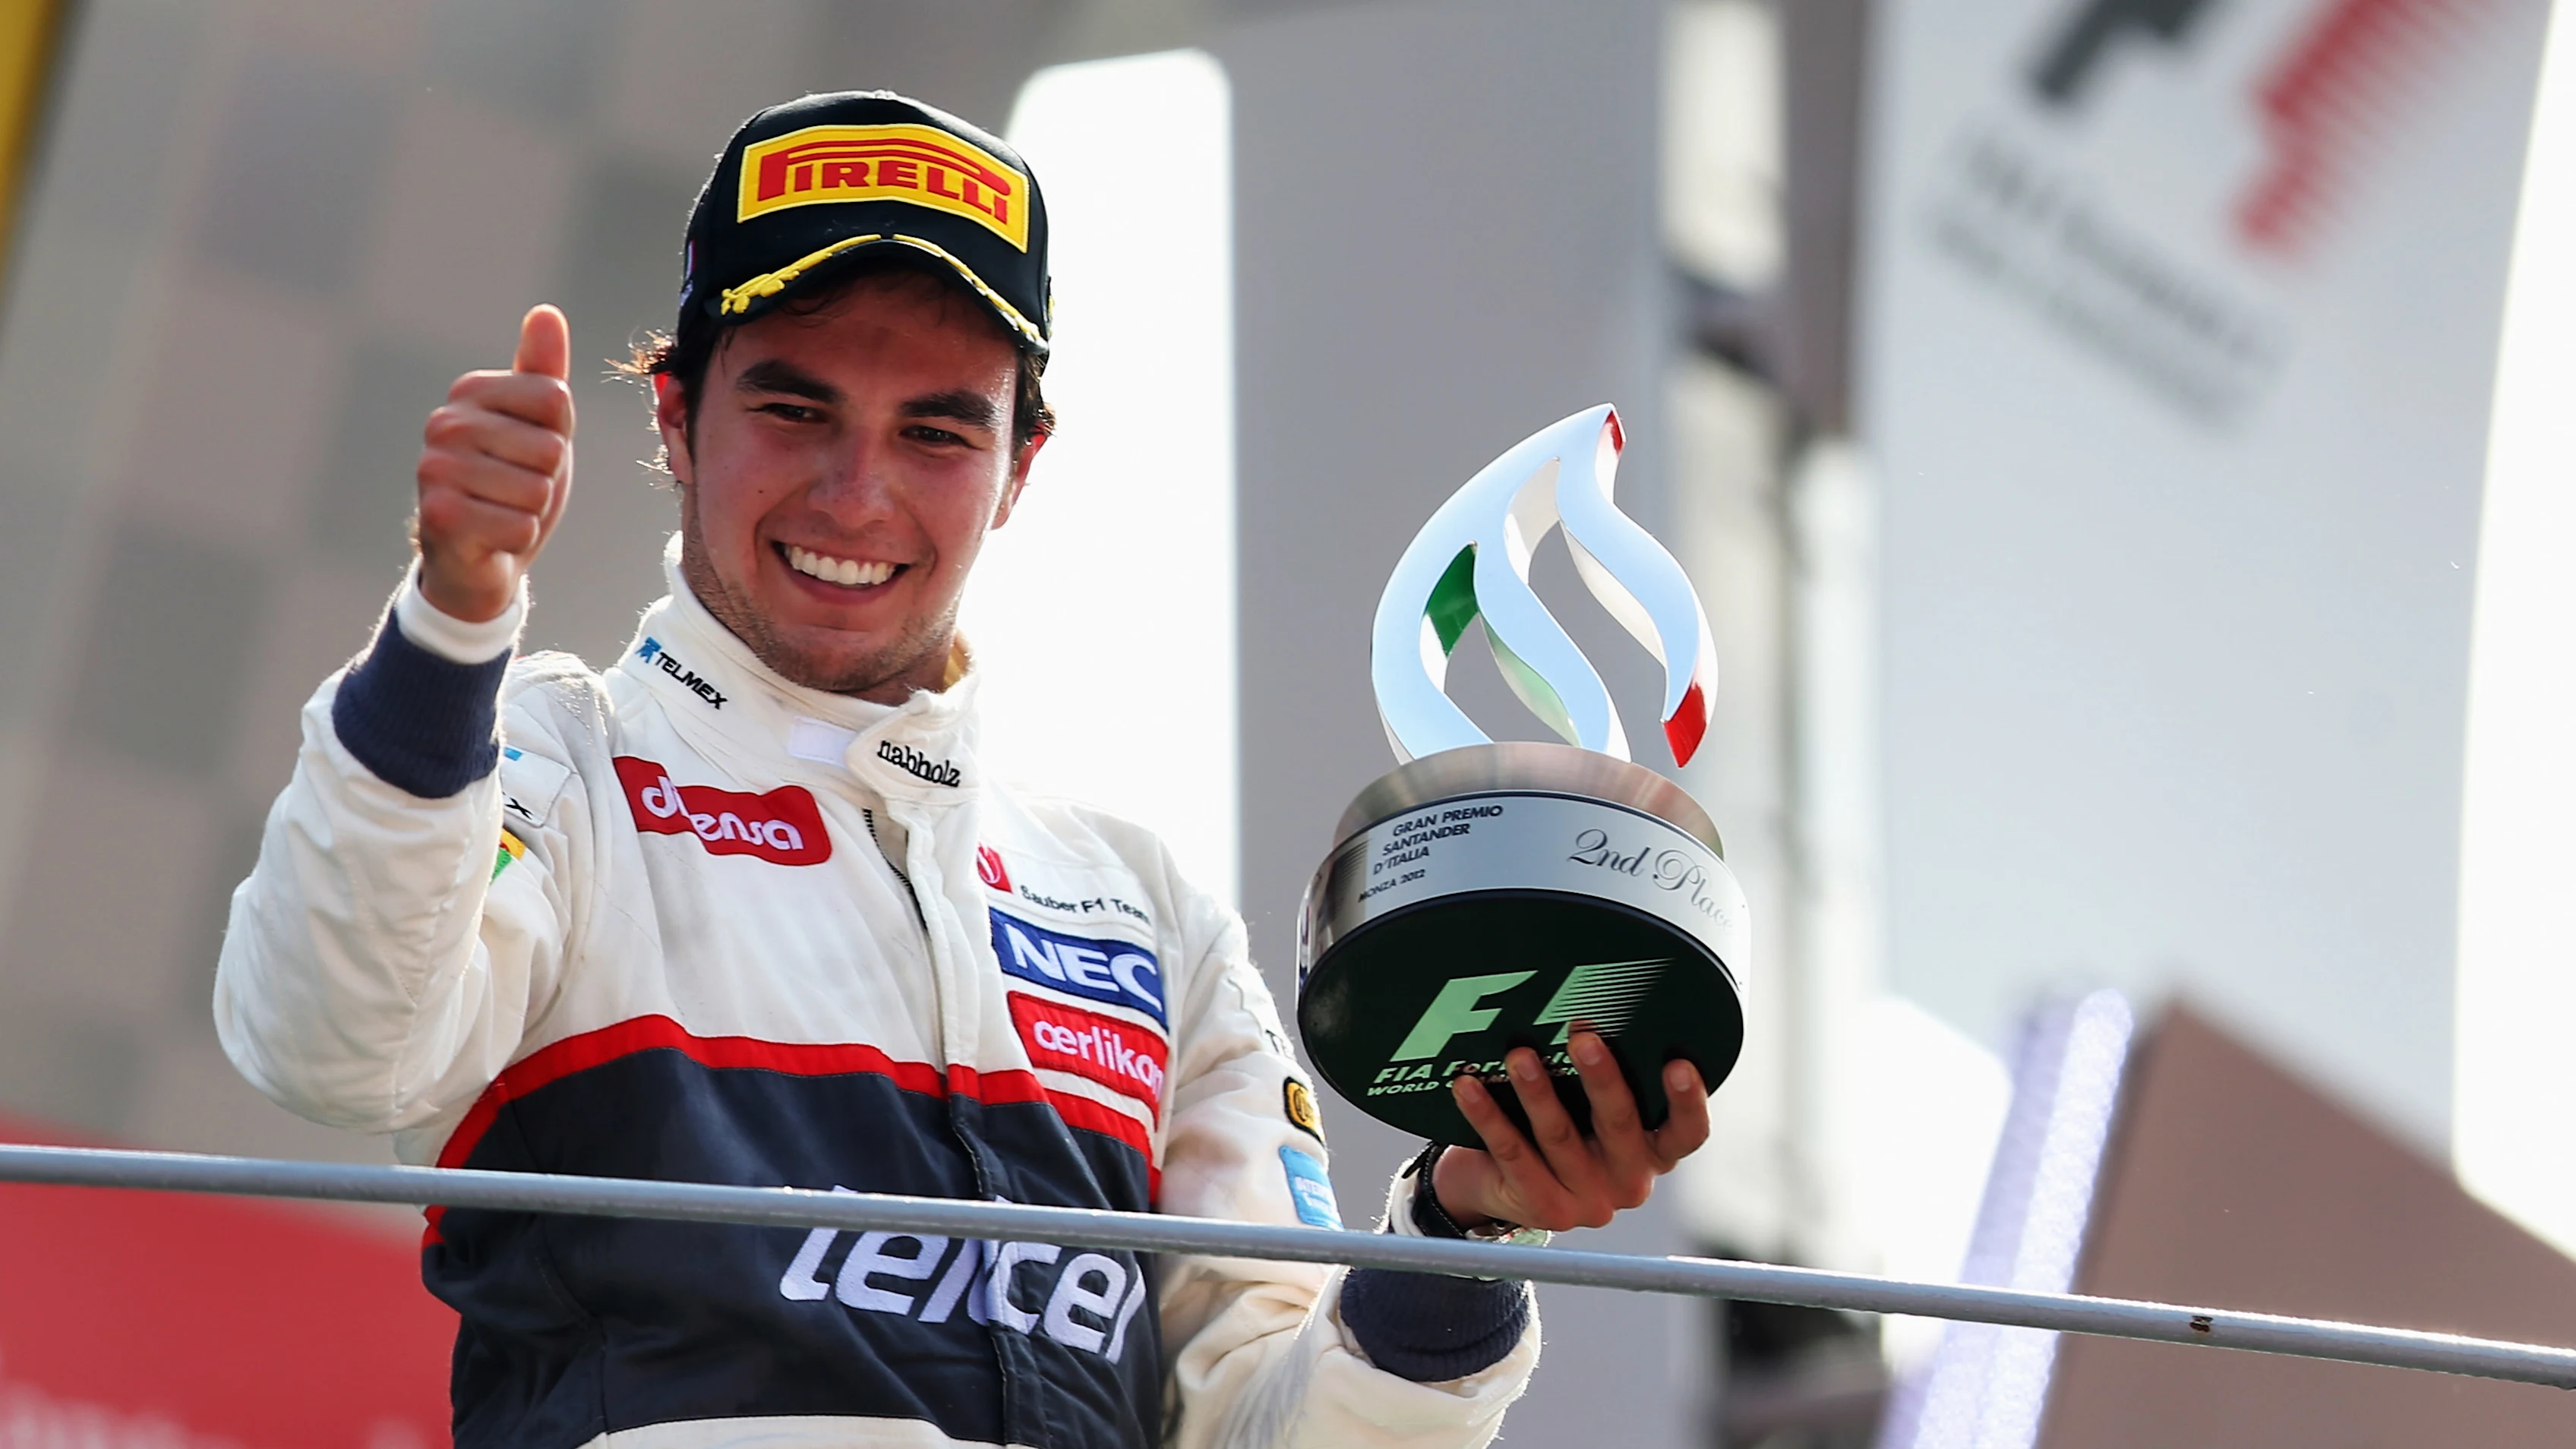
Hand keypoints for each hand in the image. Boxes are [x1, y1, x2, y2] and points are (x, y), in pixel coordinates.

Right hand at [416, 305, 575, 621]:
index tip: (529, 451)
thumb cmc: (513, 482)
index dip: (558, 437)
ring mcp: (436, 467)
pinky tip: (492, 536)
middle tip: (514, 489)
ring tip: (501, 510)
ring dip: (532, 511)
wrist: (478, 557)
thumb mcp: (539, 425)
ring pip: (537, 490)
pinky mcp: (439, 514)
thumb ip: (543, 373)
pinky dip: (519, 538)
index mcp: (471, 392)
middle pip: (551, 448)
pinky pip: (522, 526)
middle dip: (545, 479)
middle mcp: (445, 422)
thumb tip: (547, 313)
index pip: (556, 400)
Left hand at [1432, 1030, 1708, 1231]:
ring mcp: (1587, 1200)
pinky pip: (1512, 1152)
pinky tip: (1470, 1086)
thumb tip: (1588, 1009)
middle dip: (1602, 1079)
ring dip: (1538, 1092)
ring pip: (1560, 1137)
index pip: (1686, 1133)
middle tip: (1584, 1037)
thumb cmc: (1561, 1130)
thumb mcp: (1592, 1112)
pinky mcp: (1542, 1206)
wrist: (1501, 1188)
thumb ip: (1602, 1080)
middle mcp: (1628, 1182)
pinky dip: (1488, 1116)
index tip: (1678, 1063)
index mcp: (1653, 1153)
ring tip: (1519, 1056)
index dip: (1688, 1102)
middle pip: (1620, 1126)